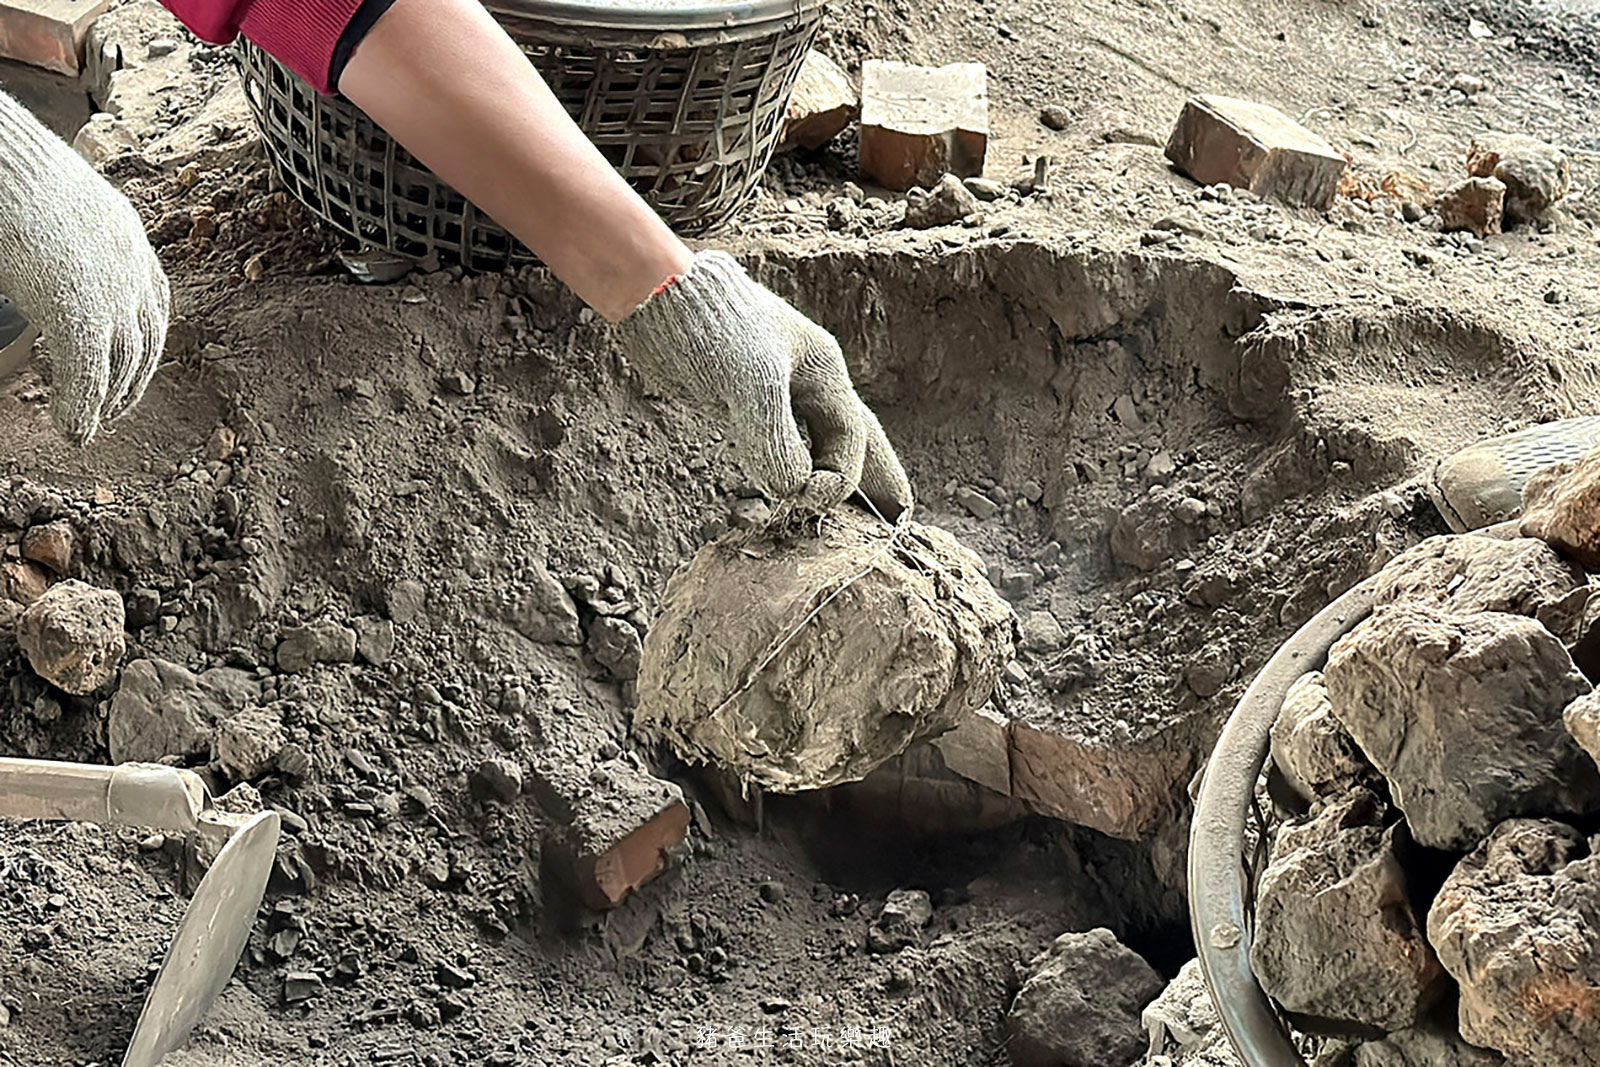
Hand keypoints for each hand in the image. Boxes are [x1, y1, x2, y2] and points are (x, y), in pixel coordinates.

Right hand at [0, 91, 168, 441]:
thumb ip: (57, 240)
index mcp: (124, 232)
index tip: (131, 367)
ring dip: (109, 401)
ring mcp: (110, 289)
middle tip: (110, 410)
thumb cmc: (8, 172)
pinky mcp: (79, 310)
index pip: (153, 300)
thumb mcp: (47, 205)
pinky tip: (71, 430)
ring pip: (124, 362)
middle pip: (146, 338)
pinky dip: (81, 406)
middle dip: (131, 380)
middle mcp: (129, 263)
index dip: (143, 339)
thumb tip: (39, 259)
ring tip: (89, 426)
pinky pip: (88, 372)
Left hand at [619, 252, 912, 521]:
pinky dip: (785, 469)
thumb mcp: (752, 388)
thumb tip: (792, 489)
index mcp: (822, 370)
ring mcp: (772, 390)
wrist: (656, 296)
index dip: (839, 477)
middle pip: (848, 438)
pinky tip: (786, 485)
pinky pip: (774, 444)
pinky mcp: (736, 400)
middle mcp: (804, 380)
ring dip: (823, 477)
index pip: (850, 437)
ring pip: (811, 443)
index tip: (805, 499)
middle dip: (873, 475)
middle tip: (898, 511)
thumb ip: (776, 444)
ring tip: (843, 505)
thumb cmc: (712, 331)